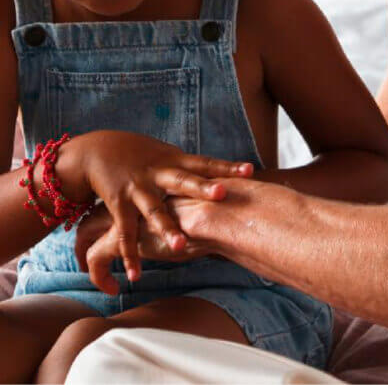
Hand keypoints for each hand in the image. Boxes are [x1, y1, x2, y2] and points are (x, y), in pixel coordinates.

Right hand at [59, 130, 252, 280]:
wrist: (96, 150)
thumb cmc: (137, 154)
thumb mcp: (165, 155)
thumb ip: (188, 168)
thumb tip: (219, 175)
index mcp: (174, 161)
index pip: (206, 164)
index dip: (227, 167)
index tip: (249, 171)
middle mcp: (159, 173)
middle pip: (184, 181)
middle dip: (202, 187)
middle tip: (223, 193)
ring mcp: (139, 188)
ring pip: (155, 211)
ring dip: (167, 229)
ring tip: (180, 248)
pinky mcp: (119, 203)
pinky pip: (125, 233)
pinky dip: (130, 255)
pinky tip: (135, 276)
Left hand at [77, 203, 209, 294]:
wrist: (218, 210)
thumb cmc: (218, 205)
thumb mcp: (201, 200)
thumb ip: (193, 206)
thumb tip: (201, 215)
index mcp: (145, 186)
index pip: (117, 200)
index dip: (109, 218)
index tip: (111, 231)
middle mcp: (130, 197)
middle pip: (93, 213)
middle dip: (85, 233)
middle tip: (83, 248)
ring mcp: (123, 215)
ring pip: (85, 233)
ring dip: (84, 253)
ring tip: (89, 271)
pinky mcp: (120, 237)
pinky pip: (96, 258)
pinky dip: (100, 275)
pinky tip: (113, 288)